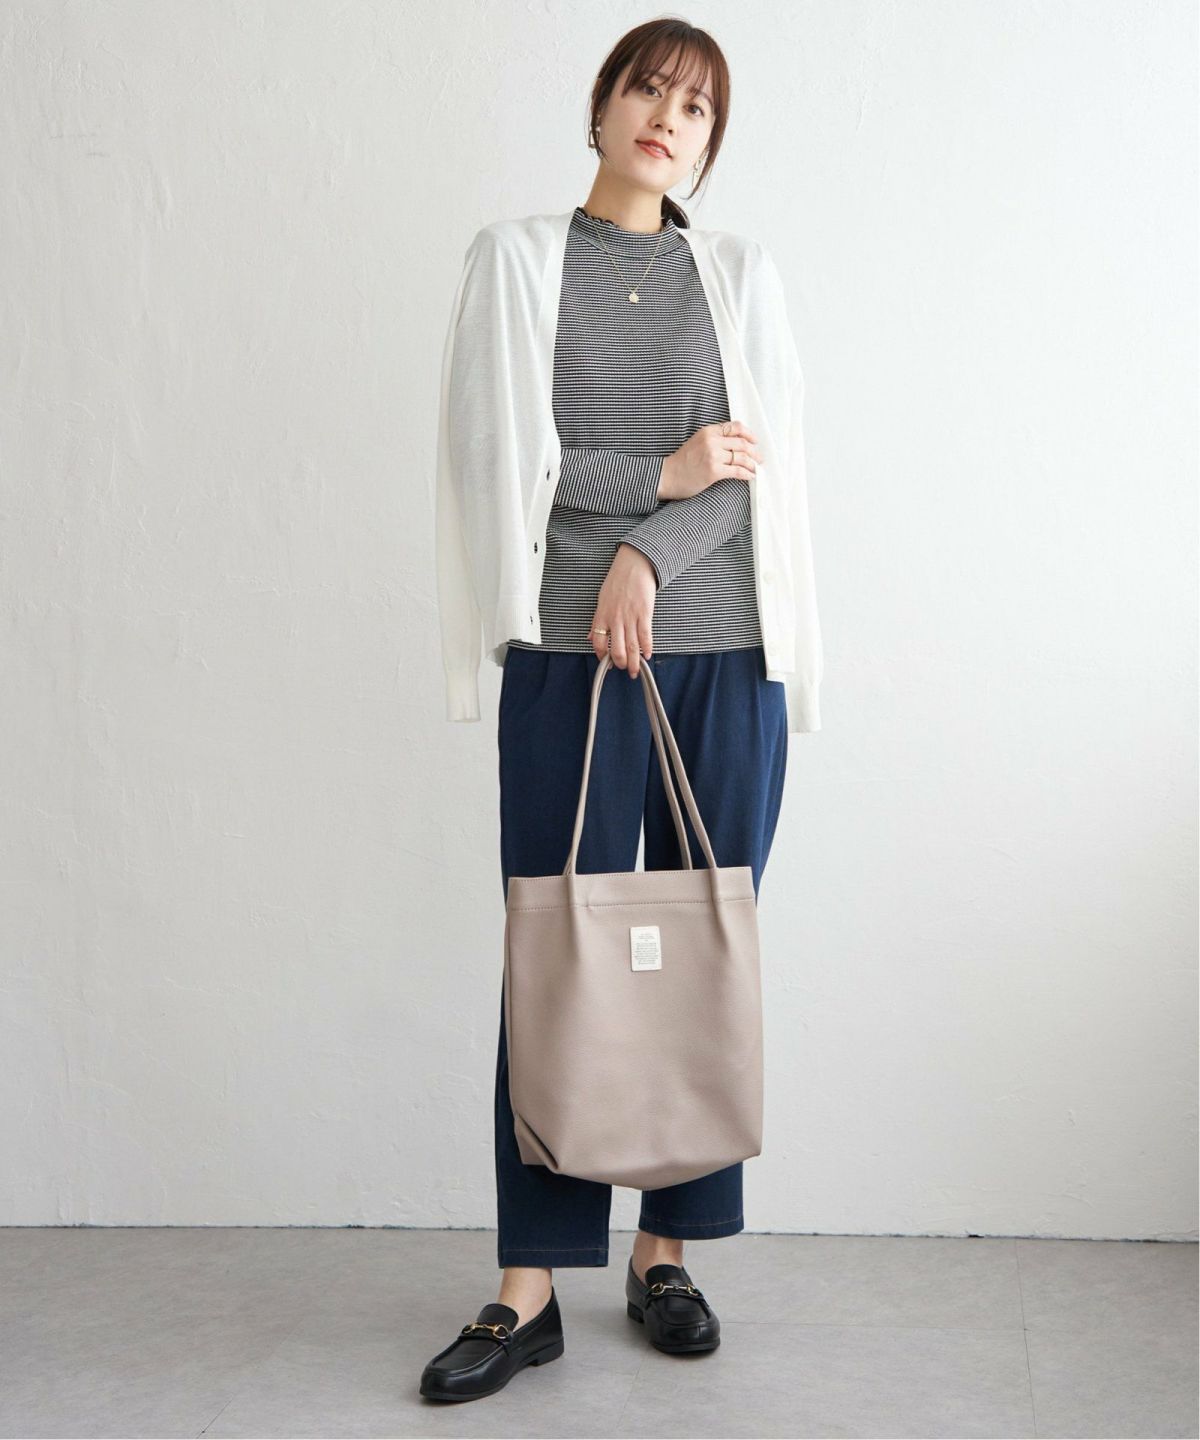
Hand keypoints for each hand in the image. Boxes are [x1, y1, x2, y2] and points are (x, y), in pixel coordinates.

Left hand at [589, 544, 656, 677]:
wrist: (634, 565)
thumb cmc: (617, 581)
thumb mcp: (602, 600)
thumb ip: (597, 621)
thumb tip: (591, 637)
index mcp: (602, 615)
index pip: (599, 643)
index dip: (603, 657)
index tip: (607, 663)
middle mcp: (615, 619)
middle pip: (617, 650)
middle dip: (621, 664)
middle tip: (624, 669)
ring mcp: (630, 617)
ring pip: (632, 647)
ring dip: (634, 662)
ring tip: (635, 670)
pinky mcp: (644, 614)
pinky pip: (645, 637)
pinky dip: (647, 649)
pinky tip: (647, 655)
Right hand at [659, 420, 760, 499]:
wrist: (667, 476)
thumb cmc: (682, 462)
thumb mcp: (697, 442)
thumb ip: (714, 439)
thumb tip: (736, 444)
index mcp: (708, 431)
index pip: (735, 427)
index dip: (749, 434)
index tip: (755, 441)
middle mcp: (711, 441)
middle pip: (742, 443)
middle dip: (755, 451)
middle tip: (760, 458)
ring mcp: (713, 456)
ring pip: (742, 457)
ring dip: (753, 464)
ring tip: (756, 469)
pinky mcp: (714, 471)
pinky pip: (737, 471)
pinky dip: (747, 474)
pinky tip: (751, 476)